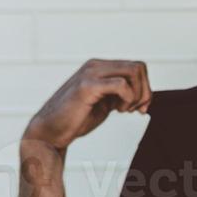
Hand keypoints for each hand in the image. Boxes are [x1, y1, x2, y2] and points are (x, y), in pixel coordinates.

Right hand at [24, 59, 150, 150]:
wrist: (51, 131)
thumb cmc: (76, 119)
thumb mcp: (104, 103)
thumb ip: (120, 95)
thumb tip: (146, 96)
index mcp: (99, 67)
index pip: (136, 67)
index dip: (145, 88)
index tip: (140, 108)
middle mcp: (95, 65)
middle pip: (138, 67)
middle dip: (145, 92)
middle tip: (136, 111)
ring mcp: (90, 73)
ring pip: (133, 72)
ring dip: (137, 95)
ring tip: (125, 110)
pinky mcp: (87, 86)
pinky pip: (121, 85)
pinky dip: (128, 99)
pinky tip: (118, 111)